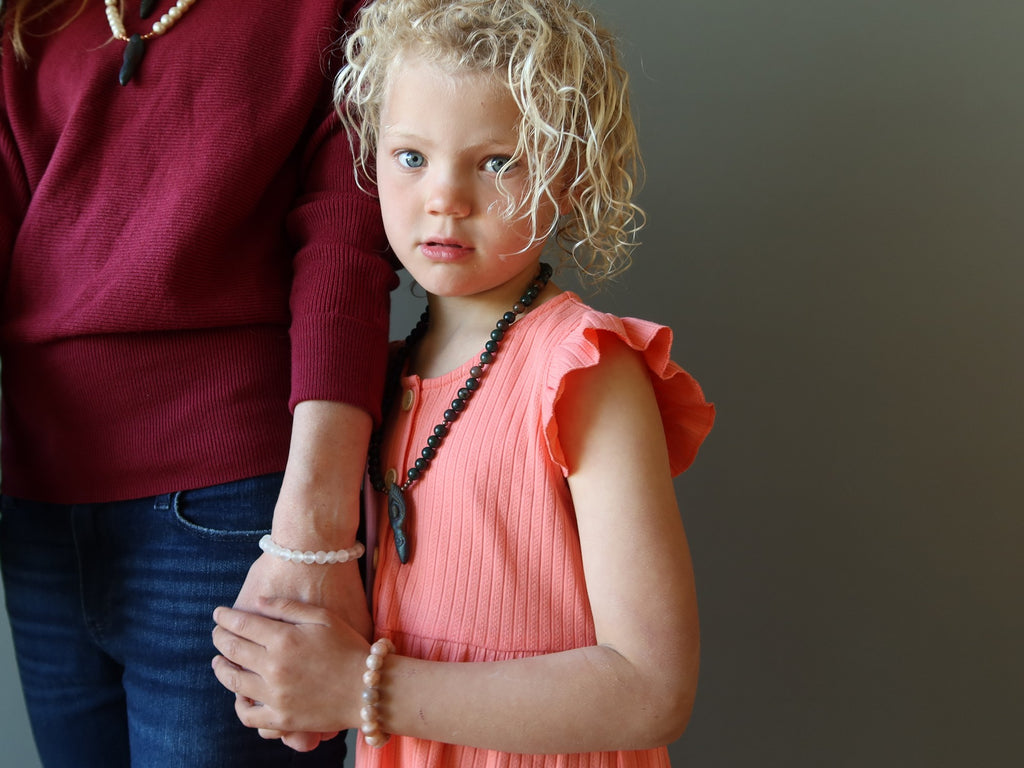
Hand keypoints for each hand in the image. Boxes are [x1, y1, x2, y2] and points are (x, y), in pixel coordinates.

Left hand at [229, 555, 370, 749]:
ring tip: (219, 662)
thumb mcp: (323, 617)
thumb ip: (287, 607)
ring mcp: (275, 695)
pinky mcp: (280, 719)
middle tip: (217, 633)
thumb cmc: (349, 647)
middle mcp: (274, 667)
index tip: (219, 613)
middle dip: (220, 638)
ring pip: (233, 682)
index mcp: (284, 639)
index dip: (226, 617)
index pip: (242, 625)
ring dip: (221, 668)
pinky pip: (248, 715)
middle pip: (232, 650)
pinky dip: (238, 704)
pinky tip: (239, 694)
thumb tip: (256, 602)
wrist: (368, 688)